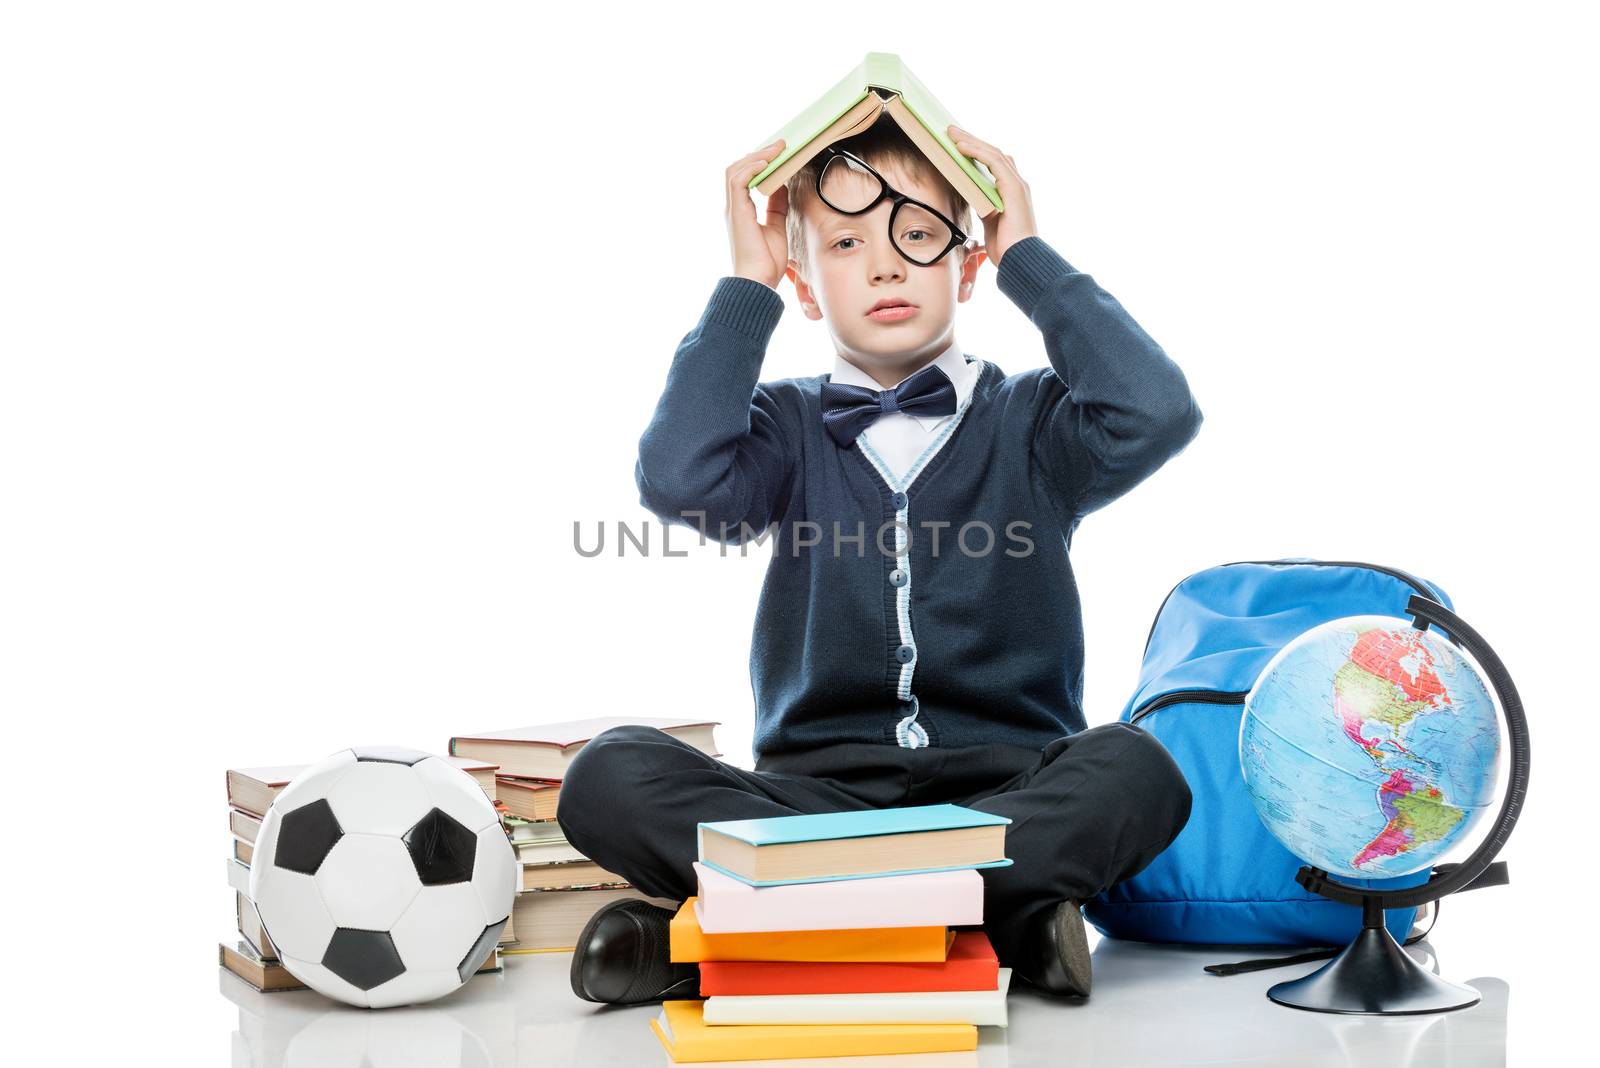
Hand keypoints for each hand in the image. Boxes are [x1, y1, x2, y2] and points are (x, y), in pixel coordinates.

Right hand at [726, 138, 789, 289]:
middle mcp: (734, 207)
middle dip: (758, 154)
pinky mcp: (736, 212)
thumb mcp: (777, 226)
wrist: (759, 282)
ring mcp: (733, 209)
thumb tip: (783, 184)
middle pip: (737, 169)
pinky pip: (738, 181)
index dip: (759, 162)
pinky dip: (752, 168)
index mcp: (742, 210)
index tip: (778, 153)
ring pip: (736, 170)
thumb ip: (777, 205)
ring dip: (756, 157)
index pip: (744, 177)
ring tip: (776, 149)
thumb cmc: (767, 262)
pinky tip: (767, 163)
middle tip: (779, 145)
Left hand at [947, 125, 1037, 267]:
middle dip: (972, 141)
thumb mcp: (991, 223)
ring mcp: (1017, 185)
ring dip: (971, 141)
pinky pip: (993, 161)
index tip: (959, 144)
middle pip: (993, 154)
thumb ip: (984, 207)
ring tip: (953, 133)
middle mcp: (1017, 185)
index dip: (978, 152)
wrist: (1020, 260)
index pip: (995, 164)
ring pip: (993, 153)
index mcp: (1012, 193)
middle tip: (952, 131)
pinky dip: (977, 152)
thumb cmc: (1007, 248)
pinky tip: (962, 147)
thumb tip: (971, 197)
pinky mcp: (1013, 188)